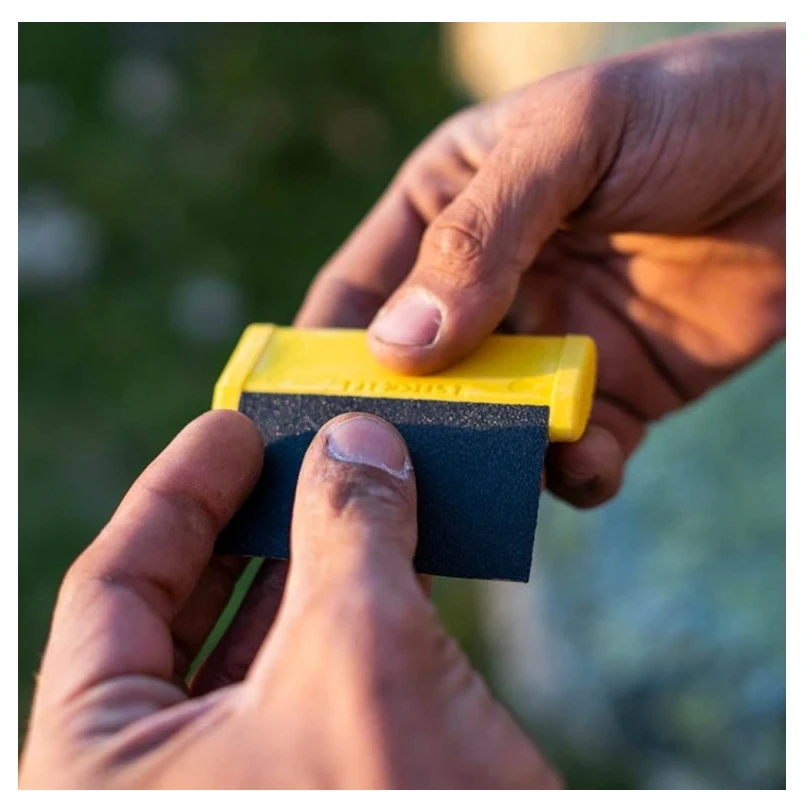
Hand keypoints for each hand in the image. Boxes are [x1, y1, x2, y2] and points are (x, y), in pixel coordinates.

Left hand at [19, 410, 558, 788]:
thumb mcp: (358, 659)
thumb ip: (348, 531)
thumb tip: (357, 440)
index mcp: (97, 767)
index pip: (115, 585)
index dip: (180, 491)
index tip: (234, 424)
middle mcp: (160, 780)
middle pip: (193, 604)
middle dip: (255, 516)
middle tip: (306, 444)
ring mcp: (246, 783)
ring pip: (271, 635)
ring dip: (322, 552)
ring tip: (363, 477)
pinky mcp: (322, 782)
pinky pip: (328, 668)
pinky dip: (363, 601)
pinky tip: (402, 546)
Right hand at [297, 27, 785, 506]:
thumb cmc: (686, 111)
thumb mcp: (568, 141)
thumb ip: (478, 239)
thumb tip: (397, 348)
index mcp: (446, 209)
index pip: (357, 292)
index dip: (323, 354)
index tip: (297, 416)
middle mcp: (487, 284)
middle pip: (416, 374)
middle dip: (403, 425)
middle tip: (390, 480)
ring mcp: (549, 344)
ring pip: (490, 424)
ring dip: (488, 459)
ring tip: (492, 484)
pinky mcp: (614, 391)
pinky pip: (575, 453)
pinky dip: (573, 472)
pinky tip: (588, 460)